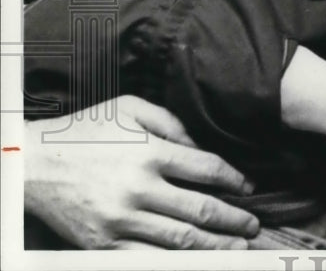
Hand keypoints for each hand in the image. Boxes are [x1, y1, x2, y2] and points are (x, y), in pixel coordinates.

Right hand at [24, 95, 258, 248]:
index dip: (235, 180)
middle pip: (201, 210)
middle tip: (253, 228)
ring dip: (215, 247)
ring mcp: (121, 220)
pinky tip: (196, 262)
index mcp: (150, 152)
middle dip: (234, 221)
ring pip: (181, 240)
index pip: (208, 169)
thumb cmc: (84, 131)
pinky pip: (147, 258)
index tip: (249, 188)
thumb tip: (200, 144)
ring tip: (238, 250)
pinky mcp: (103, 243)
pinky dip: (176, 262)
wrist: (32, 164)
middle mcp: (139, 188)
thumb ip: (171, 122)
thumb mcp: (129, 108)